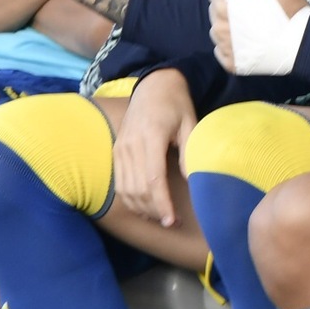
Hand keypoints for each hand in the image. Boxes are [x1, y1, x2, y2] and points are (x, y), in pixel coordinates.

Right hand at [110, 70, 197, 225]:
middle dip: (154, 210)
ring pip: (126, 188)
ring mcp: (121, 148)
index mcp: (152, 136)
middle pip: (138, 188)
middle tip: (170, 223)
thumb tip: (193, 183)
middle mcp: (132, 144)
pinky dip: (130, 198)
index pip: (154, 179)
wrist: (153, 86)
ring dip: (141, 207)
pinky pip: (119, 182)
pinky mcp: (116, 151)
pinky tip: (144, 206)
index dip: (162, 203)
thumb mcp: (190, 125)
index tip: (171, 220)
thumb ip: (189, 153)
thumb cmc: (176, 105)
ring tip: (158, 217)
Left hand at [207, 0, 309, 70]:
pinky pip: (221, 51)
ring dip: (230, 26)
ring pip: (217, 31)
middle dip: (230, 8)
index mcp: (225, 7)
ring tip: (255, 27)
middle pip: (214, 11)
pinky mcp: (232, 65)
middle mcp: (219, 29)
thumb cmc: (289, 8)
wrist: (304, 44)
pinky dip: (232, 46)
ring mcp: (225, 50)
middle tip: (256, 12)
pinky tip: (250, 43)